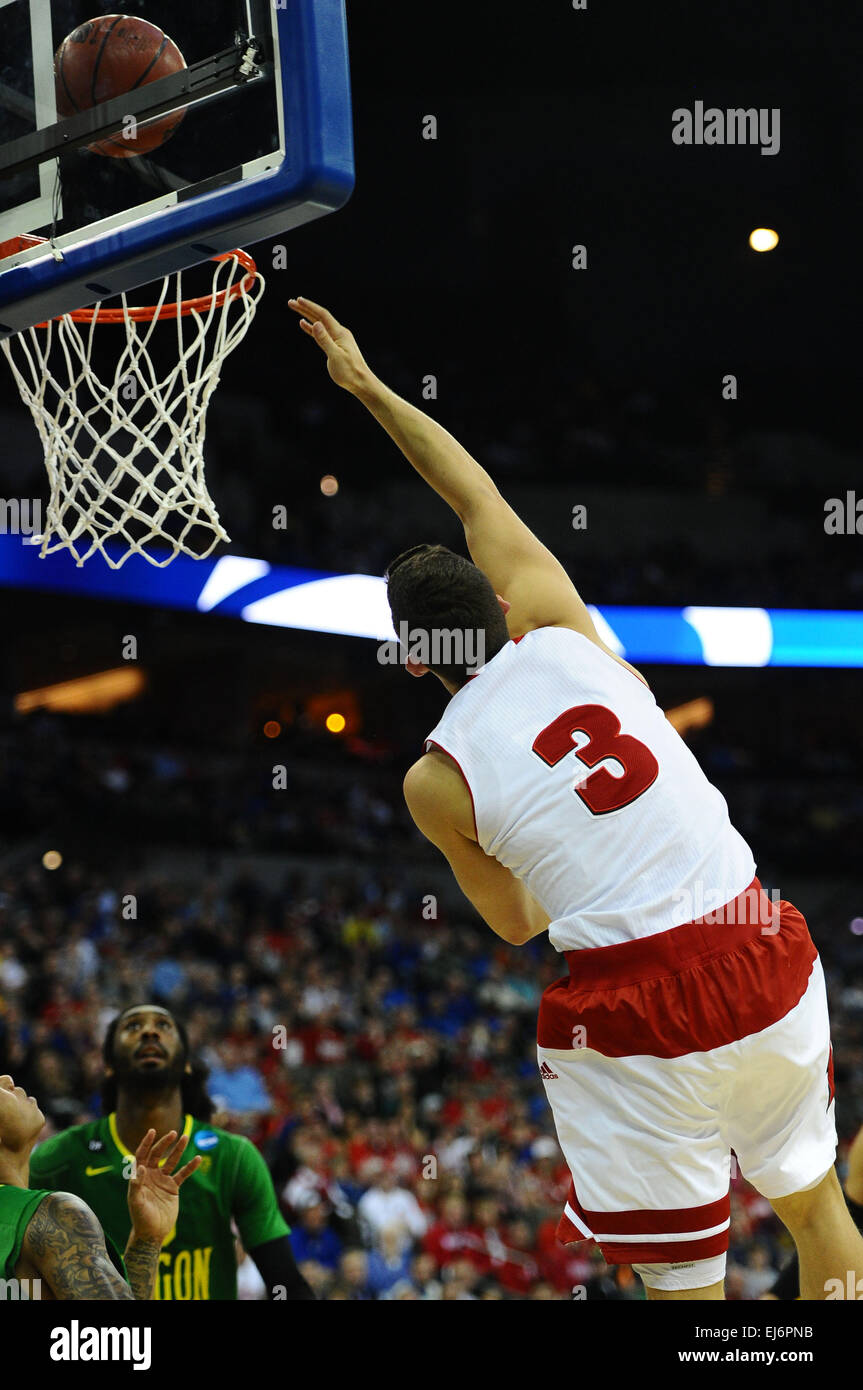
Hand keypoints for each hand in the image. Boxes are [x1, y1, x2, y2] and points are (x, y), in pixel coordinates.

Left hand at [126, 1129, 201, 1245]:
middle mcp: (151, 1175)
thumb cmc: (140, 1218)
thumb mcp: (135, 1202)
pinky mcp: (173, 1188)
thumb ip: (136, 1185)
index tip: (152, 1131)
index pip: (142, 1155)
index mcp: (140, 1176)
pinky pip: (183, 1174)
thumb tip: (140, 1166)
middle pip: (157, 1154)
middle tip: (172, 1133)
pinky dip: (190, 1167)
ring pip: (171, 1161)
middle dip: (164, 1143)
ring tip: (185, 1137)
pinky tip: (198, 1158)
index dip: (146, 1143)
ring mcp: (162, 1180)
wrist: (152, 1233)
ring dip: (178, 1149)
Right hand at [288, 297, 373, 393]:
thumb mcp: (335, 356)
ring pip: (319, 324)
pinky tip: (303, 324)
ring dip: (307, 316)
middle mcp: (338, 333)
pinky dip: (311, 328)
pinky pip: (321, 333)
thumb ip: (325, 340)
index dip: (310, 307)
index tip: (298, 300)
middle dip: (305, 308)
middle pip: (319, 317)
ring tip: (295, 308)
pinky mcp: (334, 346)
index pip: (322, 315)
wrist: (360, 382)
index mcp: (339, 333)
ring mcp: (337, 339)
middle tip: (291, 302)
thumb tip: (315, 324)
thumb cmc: (349, 371)